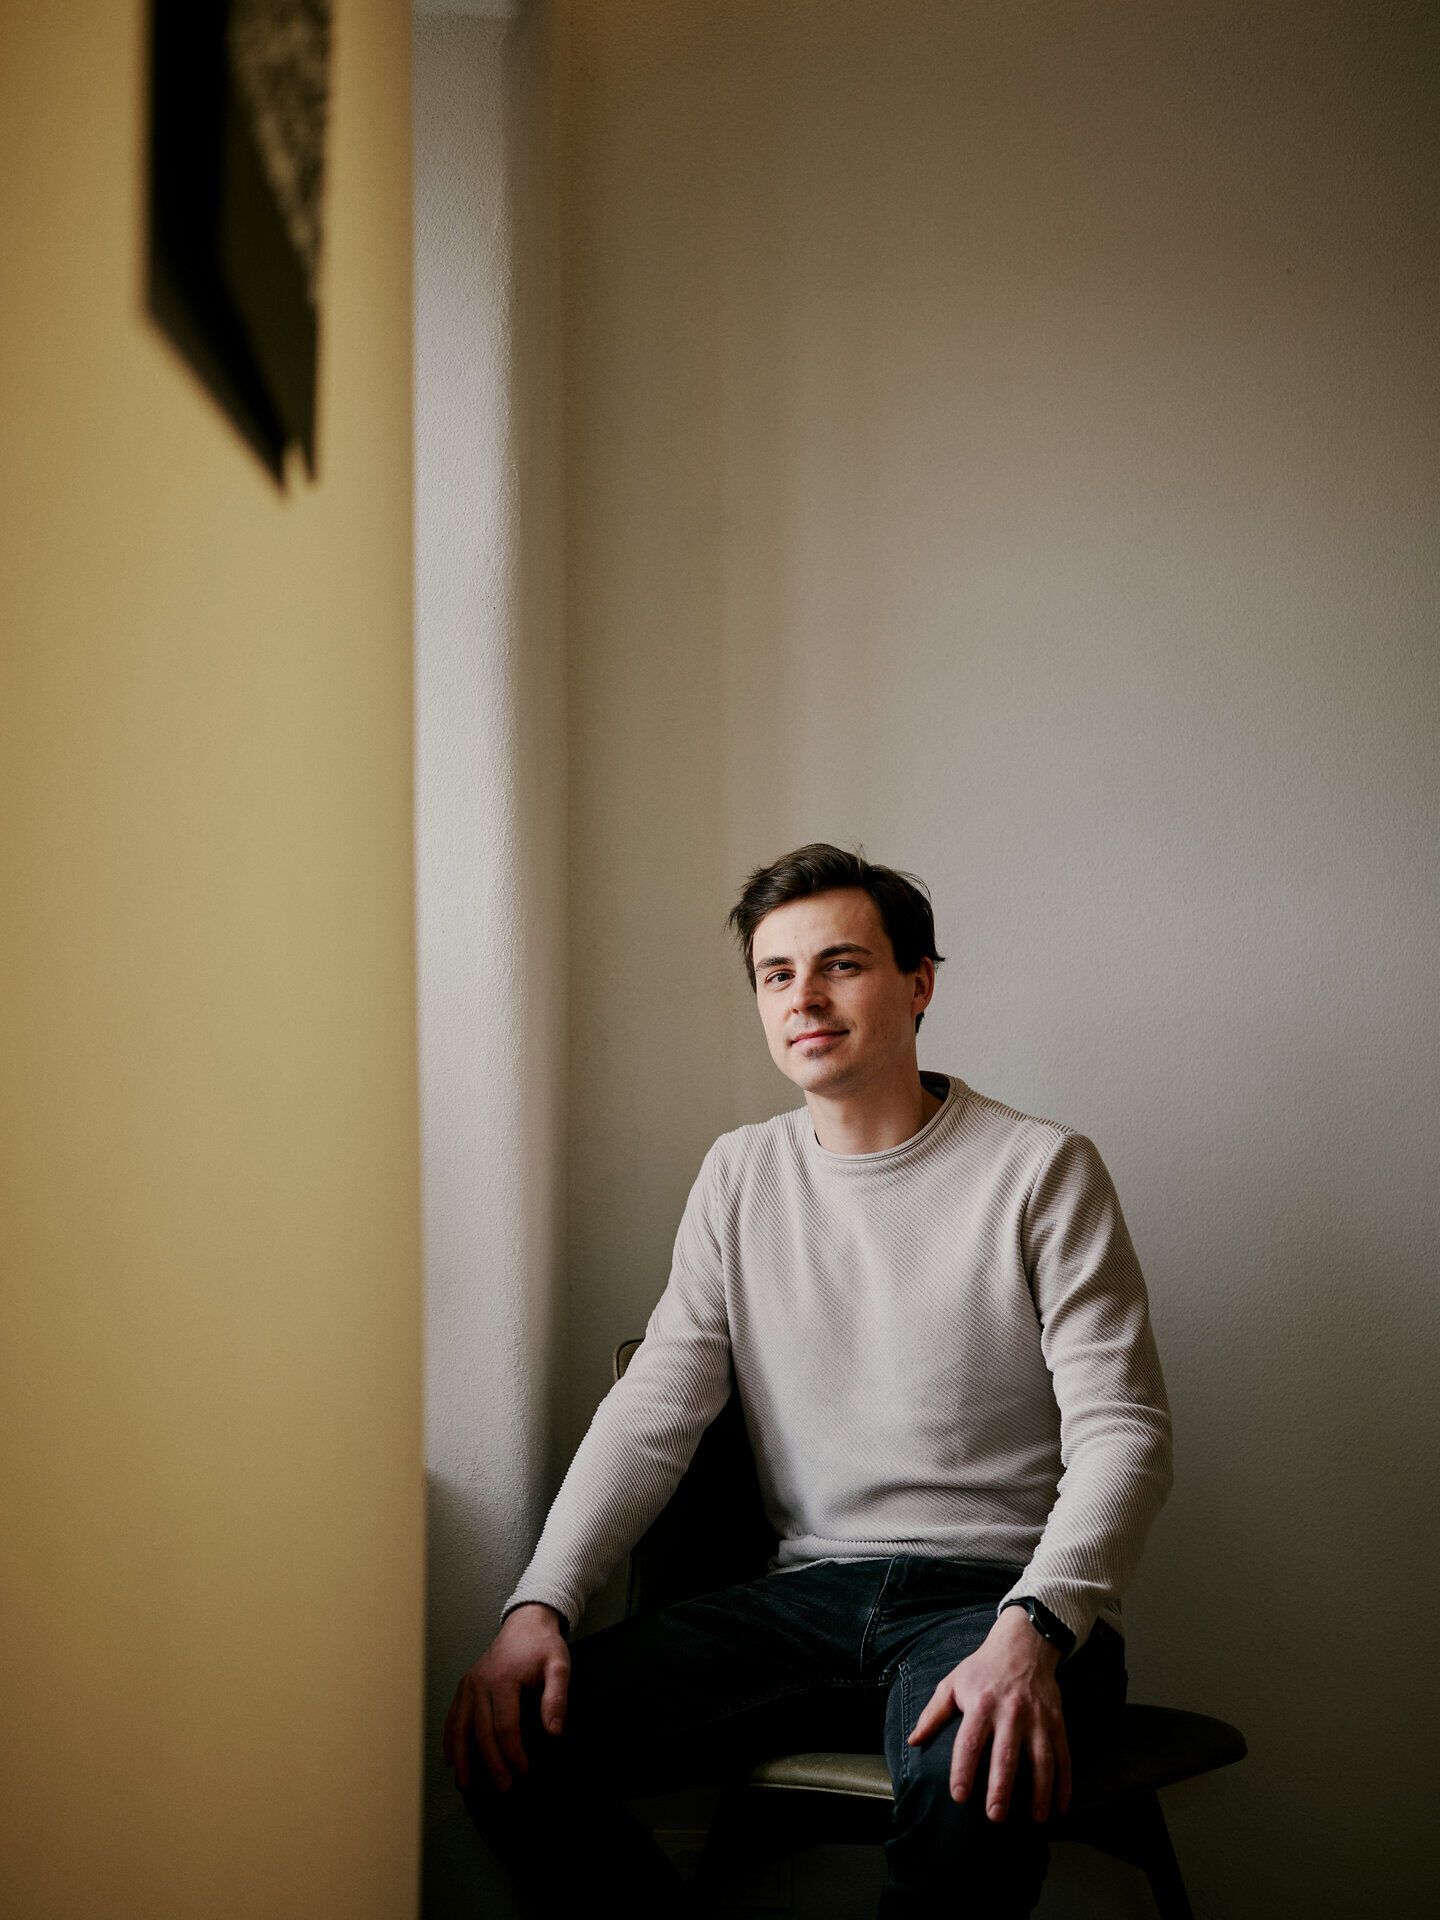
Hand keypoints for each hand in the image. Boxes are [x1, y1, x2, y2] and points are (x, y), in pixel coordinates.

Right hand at [443, 1604, 570, 1793]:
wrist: (525, 1622)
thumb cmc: (543, 1646)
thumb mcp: (559, 1665)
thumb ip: (557, 1697)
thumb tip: (554, 1732)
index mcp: (503, 1679)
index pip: (504, 1726)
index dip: (513, 1752)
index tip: (524, 1770)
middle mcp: (480, 1683)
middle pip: (481, 1732)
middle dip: (491, 1763)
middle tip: (504, 1786)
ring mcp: (468, 1684)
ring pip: (460, 1728)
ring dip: (463, 1758)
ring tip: (467, 1785)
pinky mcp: (464, 1686)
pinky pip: (453, 1717)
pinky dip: (450, 1740)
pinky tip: (451, 1759)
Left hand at [904, 1606, 1071, 1822]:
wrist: (1024, 1644)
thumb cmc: (983, 1668)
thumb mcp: (953, 1683)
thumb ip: (933, 1713)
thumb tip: (913, 1741)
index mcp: (981, 1704)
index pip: (969, 1742)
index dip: (963, 1770)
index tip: (959, 1796)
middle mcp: (1010, 1712)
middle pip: (1006, 1756)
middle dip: (1001, 1789)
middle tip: (995, 1817)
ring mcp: (1037, 1718)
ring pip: (1041, 1760)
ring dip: (1040, 1792)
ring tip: (1036, 1819)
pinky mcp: (1056, 1721)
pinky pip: (1064, 1755)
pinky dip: (1065, 1782)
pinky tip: (1061, 1805)